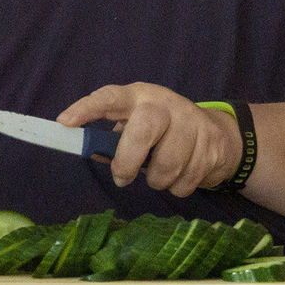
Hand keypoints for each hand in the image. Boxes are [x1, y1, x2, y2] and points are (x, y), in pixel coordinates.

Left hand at [57, 84, 239, 195]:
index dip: (87, 108)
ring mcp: (193, 122)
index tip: (65, 122)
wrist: (219, 135)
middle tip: (123, 177)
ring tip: (161, 172)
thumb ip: (112, 140)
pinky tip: (182, 174)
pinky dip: (178, 187)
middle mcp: (166, 104)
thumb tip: (89, 150)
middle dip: (129, 161)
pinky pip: (186, 181)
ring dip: (158, 180)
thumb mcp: (136, 127)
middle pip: (144, 129)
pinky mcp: (212, 144)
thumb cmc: (164, 132)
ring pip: (167, 165)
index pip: (110, 97)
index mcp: (139, 97)